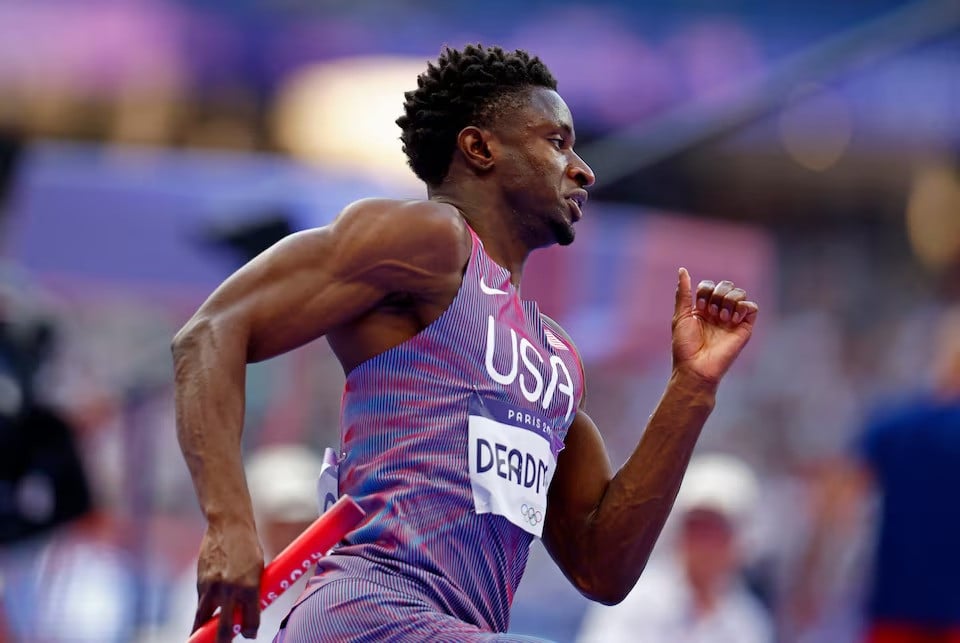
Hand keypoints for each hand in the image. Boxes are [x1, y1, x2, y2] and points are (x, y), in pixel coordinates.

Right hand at [192, 521, 263, 641]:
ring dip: (204, 630)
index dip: (250, 631)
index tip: (249, 634)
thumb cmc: (249, 547)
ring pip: (203, 619)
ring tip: (202, 639)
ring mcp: (212, 587)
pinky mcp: (200, 582)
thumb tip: (246, 612)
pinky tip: (206, 612)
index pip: (250, 621)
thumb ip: (253, 592)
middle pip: (223, 628)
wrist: (229, 525)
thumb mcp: (258, 569)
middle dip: (223, 641)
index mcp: (250, 587)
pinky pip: (201, 603)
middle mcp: (230, 590)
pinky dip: (204, 610)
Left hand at [671, 268, 758, 385]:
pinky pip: (752, 307)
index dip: (705, 290)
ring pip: (740, 293)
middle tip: (710, 311)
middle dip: (718, 293)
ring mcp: (733, 319)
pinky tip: (731, 320)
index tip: (699, 306)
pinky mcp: (744, 328)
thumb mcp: (680, 316)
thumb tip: (682, 270)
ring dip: (729, 300)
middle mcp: (719, 311)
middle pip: (726, 286)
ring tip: (720, 318)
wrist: (696, 367)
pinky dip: (742, 308)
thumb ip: (684, 293)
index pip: (710, 285)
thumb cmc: (685, 345)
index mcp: (703, 308)